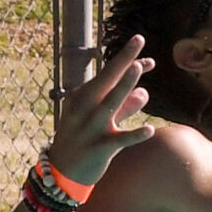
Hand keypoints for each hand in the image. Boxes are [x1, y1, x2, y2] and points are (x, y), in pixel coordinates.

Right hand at [50, 34, 155, 184]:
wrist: (62, 171)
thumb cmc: (83, 141)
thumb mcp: (100, 120)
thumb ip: (124, 107)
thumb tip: (145, 93)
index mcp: (82, 97)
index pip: (107, 74)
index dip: (126, 60)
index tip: (140, 43)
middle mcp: (85, 108)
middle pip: (106, 79)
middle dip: (123, 58)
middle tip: (139, 39)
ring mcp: (91, 127)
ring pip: (111, 103)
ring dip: (124, 85)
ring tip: (138, 68)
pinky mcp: (101, 148)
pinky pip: (120, 140)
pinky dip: (135, 134)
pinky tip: (150, 129)